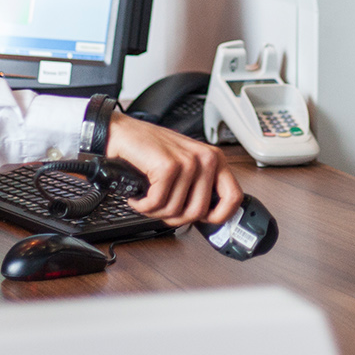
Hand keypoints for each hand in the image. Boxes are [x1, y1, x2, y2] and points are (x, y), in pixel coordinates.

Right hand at [105, 113, 241, 226]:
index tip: (204, 221)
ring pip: (176, 211)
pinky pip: (157, 204)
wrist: (121, 133)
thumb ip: (200, 187)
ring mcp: (188, 161)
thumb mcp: (185, 166)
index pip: (233, 197)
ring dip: (155, 211)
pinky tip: (138, 196)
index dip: (219, 216)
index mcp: (214, 159)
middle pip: (198, 212)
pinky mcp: (168, 166)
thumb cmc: (150, 151)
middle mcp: (206, 158)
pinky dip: (142, 206)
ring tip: (147, 198)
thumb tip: (208, 215)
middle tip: (160, 207)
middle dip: (174, 217)